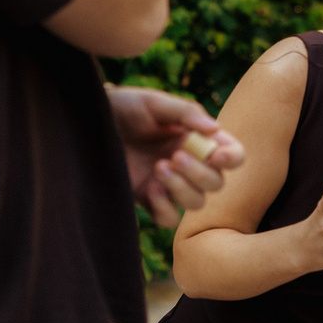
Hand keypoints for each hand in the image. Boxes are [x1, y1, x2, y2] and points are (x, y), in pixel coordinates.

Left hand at [109, 86, 244, 228]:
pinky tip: (150, 187)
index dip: (233, 158)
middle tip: (174, 156)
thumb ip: (187, 113)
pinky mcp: (148, 199)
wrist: (89, 123)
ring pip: (197, 203)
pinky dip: (165, 207)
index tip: (217, 156)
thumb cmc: (126, 107)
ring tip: (159, 167)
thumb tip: (215, 130)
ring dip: (182, 188)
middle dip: (200, 173)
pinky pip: (169, 219)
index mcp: (198, 138)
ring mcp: (170, 184)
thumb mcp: (156, 103)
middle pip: (217, 183)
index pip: (232, 154)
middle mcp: (189, 163)